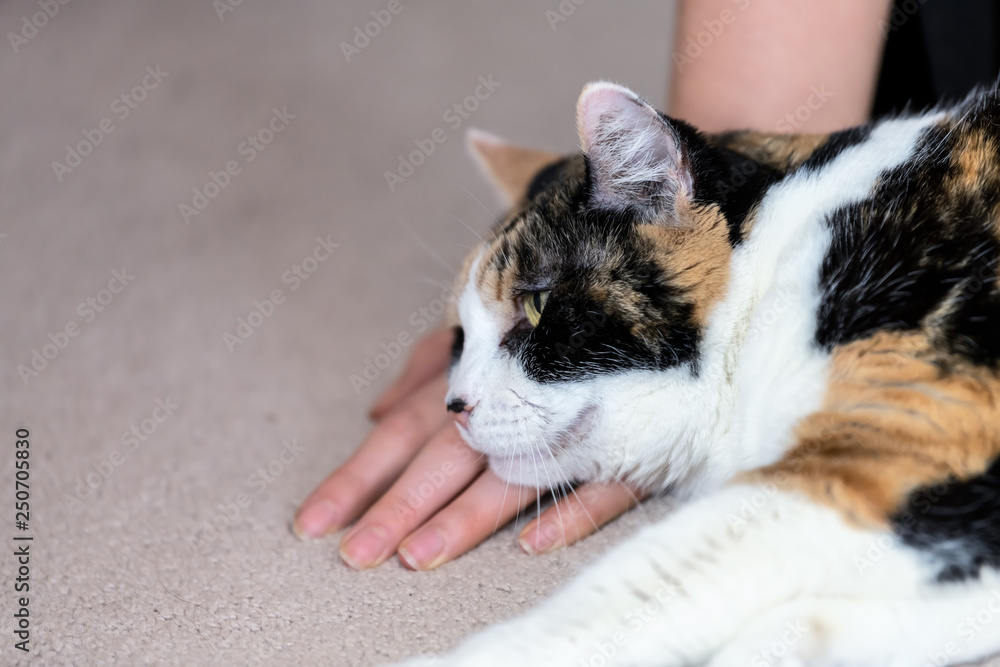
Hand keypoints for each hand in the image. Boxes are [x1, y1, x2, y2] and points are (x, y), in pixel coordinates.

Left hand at [294, 328, 645, 569]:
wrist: (631, 267)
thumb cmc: (539, 311)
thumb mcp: (475, 326)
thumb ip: (426, 369)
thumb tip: (376, 410)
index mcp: (468, 377)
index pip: (402, 431)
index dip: (358, 477)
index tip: (314, 523)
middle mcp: (507, 397)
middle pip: (443, 455)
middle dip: (398, 505)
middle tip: (357, 555)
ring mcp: (567, 416)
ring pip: (510, 472)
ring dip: (465, 515)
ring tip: (420, 556)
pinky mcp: (624, 434)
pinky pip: (600, 479)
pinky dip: (569, 510)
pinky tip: (531, 545)